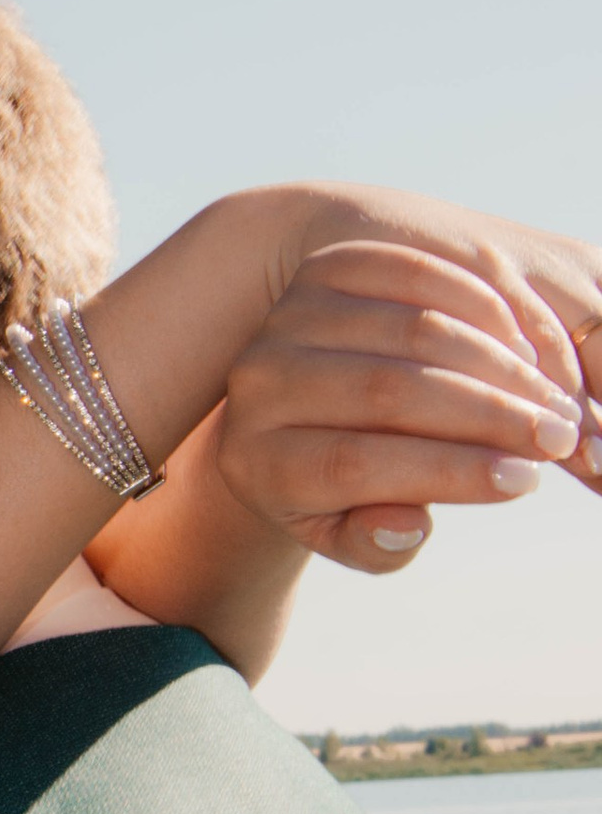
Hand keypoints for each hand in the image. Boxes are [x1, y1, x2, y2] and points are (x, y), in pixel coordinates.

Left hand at [218, 239, 601, 573]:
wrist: (298, 414)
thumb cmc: (337, 492)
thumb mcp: (350, 535)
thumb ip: (374, 542)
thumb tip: (406, 525)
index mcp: (256, 461)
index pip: (354, 465)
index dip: (448, 472)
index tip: (525, 481)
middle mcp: (259, 382)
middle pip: (386, 391)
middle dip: (487, 415)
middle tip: (558, 437)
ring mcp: (288, 318)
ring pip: (409, 330)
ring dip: (496, 363)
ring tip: (552, 399)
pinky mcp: (323, 270)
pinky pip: (412, 273)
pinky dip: (478, 304)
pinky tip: (522, 344)